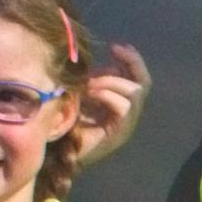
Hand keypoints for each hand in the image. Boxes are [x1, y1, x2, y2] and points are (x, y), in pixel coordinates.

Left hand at [68, 43, 151, 164]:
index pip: (138, 78)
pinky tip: (90, 92)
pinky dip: (108, 95)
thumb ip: (95, 81)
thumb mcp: (82, 95)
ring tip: (91, 82)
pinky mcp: (119, 133)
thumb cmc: (66, 124)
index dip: (131, 60)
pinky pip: (124, 107)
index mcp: (122, 103)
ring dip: (112, 81)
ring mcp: (126, 124)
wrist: (58, 155)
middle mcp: (129, 114)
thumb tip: (106, 64)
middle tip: (115, 50)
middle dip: (131, 63)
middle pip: (143, 83)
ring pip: (135, 93)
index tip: (117, 46)